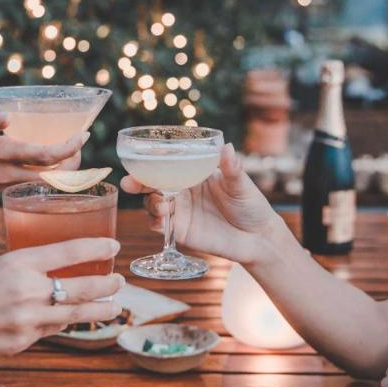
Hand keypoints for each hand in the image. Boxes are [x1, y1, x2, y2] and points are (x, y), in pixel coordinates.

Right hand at [0, 112, 86, 198]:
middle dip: (73, 163)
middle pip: (52, 175)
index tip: (84, 135)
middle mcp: (5, 174)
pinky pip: (30, 183)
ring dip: (61, 170)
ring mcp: (3, 184)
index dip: (69, 147)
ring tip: (71, 150)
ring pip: (42, 182)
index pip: (45, 156)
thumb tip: (8, 115)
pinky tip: (48, 159)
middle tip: (81, 143)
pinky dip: (46, 173)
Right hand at [0, 237, 123, 373]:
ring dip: (98, 310)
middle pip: (82, 287)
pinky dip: (60, 324)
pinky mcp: (21, 344)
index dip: (97, 248)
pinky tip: (69, 321)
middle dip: (106, 284)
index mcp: (16, 264)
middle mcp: (27, 292)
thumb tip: (33, 272)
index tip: (114, 246)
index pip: (69, 252)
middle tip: (120, 281)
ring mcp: (26, 322)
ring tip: (114, 307)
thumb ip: (12, 269)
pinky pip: (48, 331)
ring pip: (74, 315)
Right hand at [120, 144, 279, 264]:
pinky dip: (155, 222)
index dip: (152, 159)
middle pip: (153, 182)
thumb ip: (232, 168)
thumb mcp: (242, 185)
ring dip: (150, 203)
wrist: (257, 239)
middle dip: (137, 181)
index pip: (169, 163)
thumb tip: (227, 147)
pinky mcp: (180, 230)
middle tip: (129, 182)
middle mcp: (183, 190)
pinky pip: (160, 225)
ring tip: (163, 207)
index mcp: (195, 173)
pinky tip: (161, 222)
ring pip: (153, 203)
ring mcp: (180, 210)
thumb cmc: (251, 206)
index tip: (141, 155)